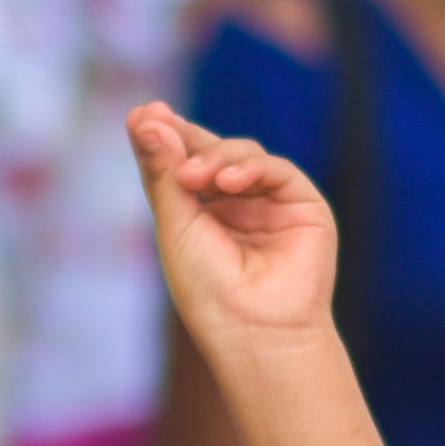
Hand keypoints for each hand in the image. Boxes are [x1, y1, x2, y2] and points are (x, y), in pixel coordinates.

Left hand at [131, 102, 335, 348]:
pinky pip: (276, 169)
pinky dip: (250, 168)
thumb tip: (145, 118)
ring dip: (213, 157)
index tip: (141, 115)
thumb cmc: (209, 292)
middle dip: (184, 136)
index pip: (180, 167)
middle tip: (156, 119)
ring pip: (241, 154)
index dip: (164, 139)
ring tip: (193, 177)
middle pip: (210, 153)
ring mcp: (270, 205)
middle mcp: (235, 208)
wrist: (254, 330)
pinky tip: (226, 183)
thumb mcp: (176, 226)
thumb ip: (164, 173)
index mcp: (201, 218)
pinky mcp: (303, 205)